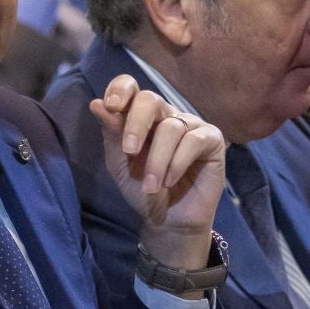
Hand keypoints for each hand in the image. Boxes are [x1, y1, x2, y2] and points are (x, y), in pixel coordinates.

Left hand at [87, 74, 225, 274]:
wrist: (167, 220)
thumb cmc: (143, 190)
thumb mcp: (120, 164)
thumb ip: (112, 134)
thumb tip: (97, 103)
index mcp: (140, 117)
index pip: (131, 88)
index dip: (120, 89)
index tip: (111, 106)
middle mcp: (166, 115)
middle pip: (150, 99)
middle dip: (136, 124)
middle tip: (129, 151)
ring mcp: (190, 125)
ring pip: (170, 128)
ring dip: (157, 161)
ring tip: (152, 187)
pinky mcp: (212, 139)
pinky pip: (193, 140)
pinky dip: (177, 163)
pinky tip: (169, 181)